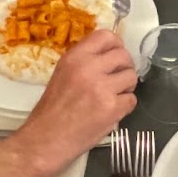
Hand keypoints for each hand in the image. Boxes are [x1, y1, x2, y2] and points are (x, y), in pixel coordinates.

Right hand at [27, 31, 138, 162]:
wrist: (45, 140)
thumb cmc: (51, 110)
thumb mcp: (62, 74)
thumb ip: (85, 62)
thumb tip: (110, 56)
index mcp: (75, 57)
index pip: (106, 36)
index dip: (116, 46)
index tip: (114, 57)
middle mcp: (89, 68)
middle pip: (124, 56)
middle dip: (125, 68)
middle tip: (117, 80)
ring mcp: (102, 88)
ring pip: (132, 77)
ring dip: (126, 88)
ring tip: (113, 97)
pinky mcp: (112, 108)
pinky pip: (132, 100)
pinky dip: (124, 107)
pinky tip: (110, 112)